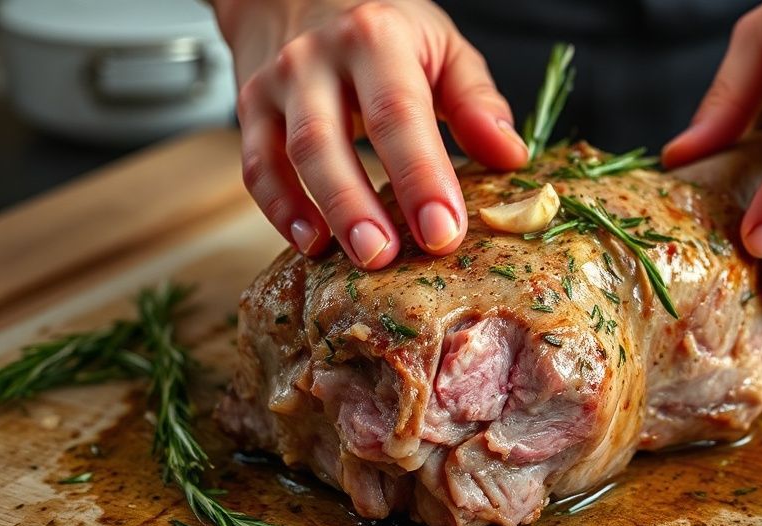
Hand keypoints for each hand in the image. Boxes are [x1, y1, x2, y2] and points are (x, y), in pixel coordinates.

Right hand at [213, 0, 527, 267]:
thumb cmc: (387, 32)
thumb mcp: (442, 47)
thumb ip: (477, 101)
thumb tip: (510, 156)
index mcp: (375, 38)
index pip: (398, 113)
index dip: (420, 177)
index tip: (444, 231)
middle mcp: (316, 57)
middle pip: (329, 139)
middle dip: (358, 205)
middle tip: (389, 257)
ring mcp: (277, 84)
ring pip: (287, 156)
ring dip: (324, 213)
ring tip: (359, 258)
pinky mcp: (250, 109)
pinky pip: (256, 167)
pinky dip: (279, 209)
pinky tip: (311, 243)